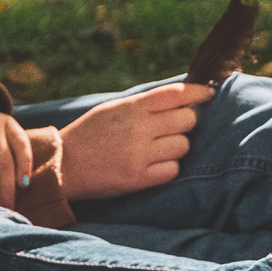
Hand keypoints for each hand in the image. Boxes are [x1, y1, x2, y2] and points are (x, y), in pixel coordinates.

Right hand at [58, 82, 212, 201]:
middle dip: (185, 122)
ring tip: (158, 148)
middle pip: (186, 120)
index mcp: (131, 107)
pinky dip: (168, 167)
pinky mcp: (139, 178)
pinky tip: (154, 164)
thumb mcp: (112, 108)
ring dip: (176, 146)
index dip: (197, 91)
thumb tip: (180, 98)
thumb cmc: (89, 133)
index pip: (176, 94)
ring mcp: (140, 155)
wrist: (63, 164)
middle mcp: (139, 129)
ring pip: (183, 146)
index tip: (208, 93)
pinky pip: (172, 170)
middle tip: (172, 127)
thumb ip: (143, 103)